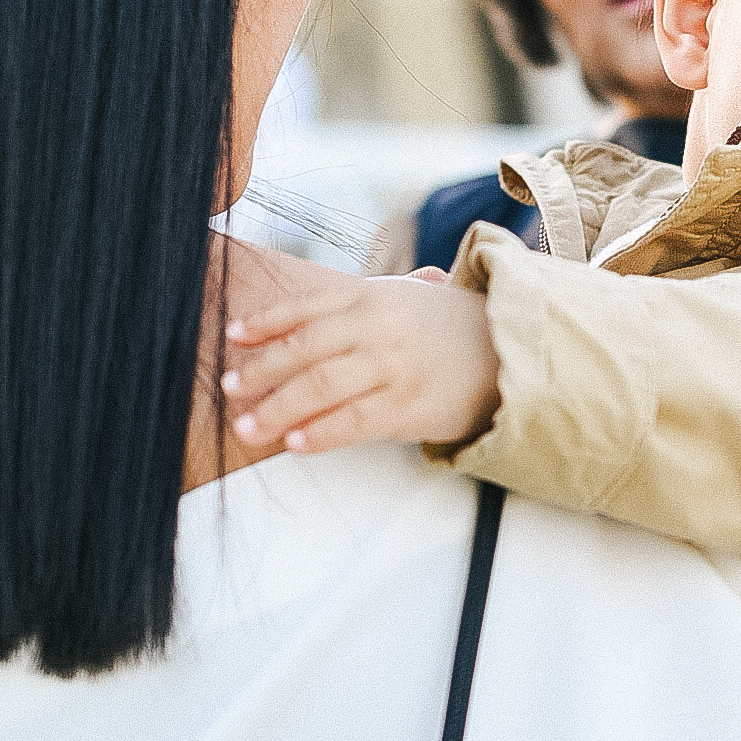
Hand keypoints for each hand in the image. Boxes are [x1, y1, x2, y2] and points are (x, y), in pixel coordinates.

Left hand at [216, 241, 499, 454]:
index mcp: (372, 298)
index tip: (232, 337)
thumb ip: (357, 305)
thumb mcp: (406, 299)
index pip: (307, 308)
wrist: (512, 353)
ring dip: (277, 408)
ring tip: (247, 426)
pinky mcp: (408, 406)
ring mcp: (393, 367)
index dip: (266, 323)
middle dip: (260, 371)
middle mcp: (378, 328)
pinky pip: (354, 421)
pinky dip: (320, 433)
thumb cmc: (452, 328)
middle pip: (304, 350)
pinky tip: (294, 443)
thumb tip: (296, 318)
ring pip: (321, 387)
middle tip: (228, 389)